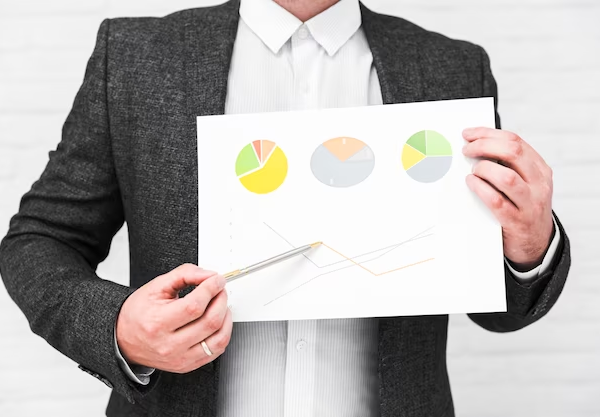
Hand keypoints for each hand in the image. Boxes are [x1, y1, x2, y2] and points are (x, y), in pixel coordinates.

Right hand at [115, 264, 231, 372]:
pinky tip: (219, 321)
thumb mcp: (157, 286)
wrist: (124, 339)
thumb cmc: (139, 312)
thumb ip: (184, 274)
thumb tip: (208, 275)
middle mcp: (169, 344)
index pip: (194, 306)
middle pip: (210, 322)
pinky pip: (216, 351)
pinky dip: (224, 333)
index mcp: (157, 323)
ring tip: (221, 304)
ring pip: (218, 338)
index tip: (217, 280)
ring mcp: (179, 358)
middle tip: (220, 289)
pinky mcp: (187, 365)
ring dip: (226, 317)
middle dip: (221, 300)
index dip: (211, 289)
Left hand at [462, 127, 553, 269]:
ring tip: (473, 171)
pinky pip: (496, 201)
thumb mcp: (525, 182)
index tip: (469, 134)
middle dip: (484, 146)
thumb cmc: (522, 207)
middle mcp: (539, 184)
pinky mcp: (516, 221)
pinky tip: (472, 183)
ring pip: (507, 177)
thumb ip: (508, 165)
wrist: (535, 244)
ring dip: (484, 169)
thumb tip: (476, 144)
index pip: (515, 141)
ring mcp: (530, 203)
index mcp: (539, 169)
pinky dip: (481, 189)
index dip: (488, 134)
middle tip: (466, 150)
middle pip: (512, 153)